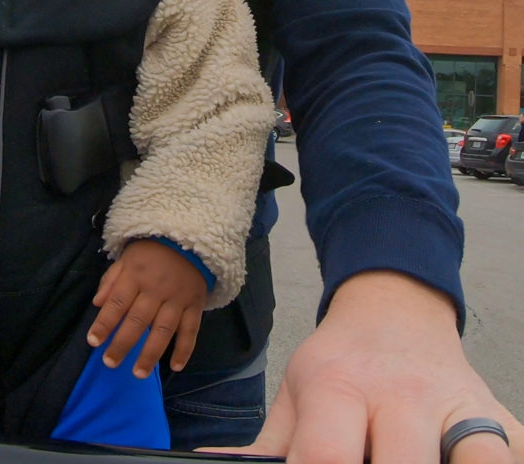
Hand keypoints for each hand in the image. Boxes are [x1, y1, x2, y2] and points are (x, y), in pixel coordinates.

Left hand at [87, 238, 206, 378]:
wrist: (190, 240)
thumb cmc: (151, 252)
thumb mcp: (127, 258)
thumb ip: (111, 280)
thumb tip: (97, 303)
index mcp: (135, 276)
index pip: (117, 303)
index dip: (104, 323)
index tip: (93, 342)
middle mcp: (155, 289)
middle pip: (137, 320)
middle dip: (123, 343)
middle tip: (110, 363)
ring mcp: (177, 299)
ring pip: (163, 330)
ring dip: (151, 353)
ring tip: (139, 373)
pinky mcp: (195, 306)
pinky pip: (191, 330)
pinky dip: (184, 349)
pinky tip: (175, 366)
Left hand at [207, 271, 523, 462]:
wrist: (395, 314)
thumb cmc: (339, 365)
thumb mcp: (294, 394)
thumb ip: (264, 446)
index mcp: (340, 388)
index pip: (326, 458)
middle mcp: (404, 395)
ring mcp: (461, 408)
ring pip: (474, 463)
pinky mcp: (504, 424)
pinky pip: (506, 459)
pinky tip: (452, 463)